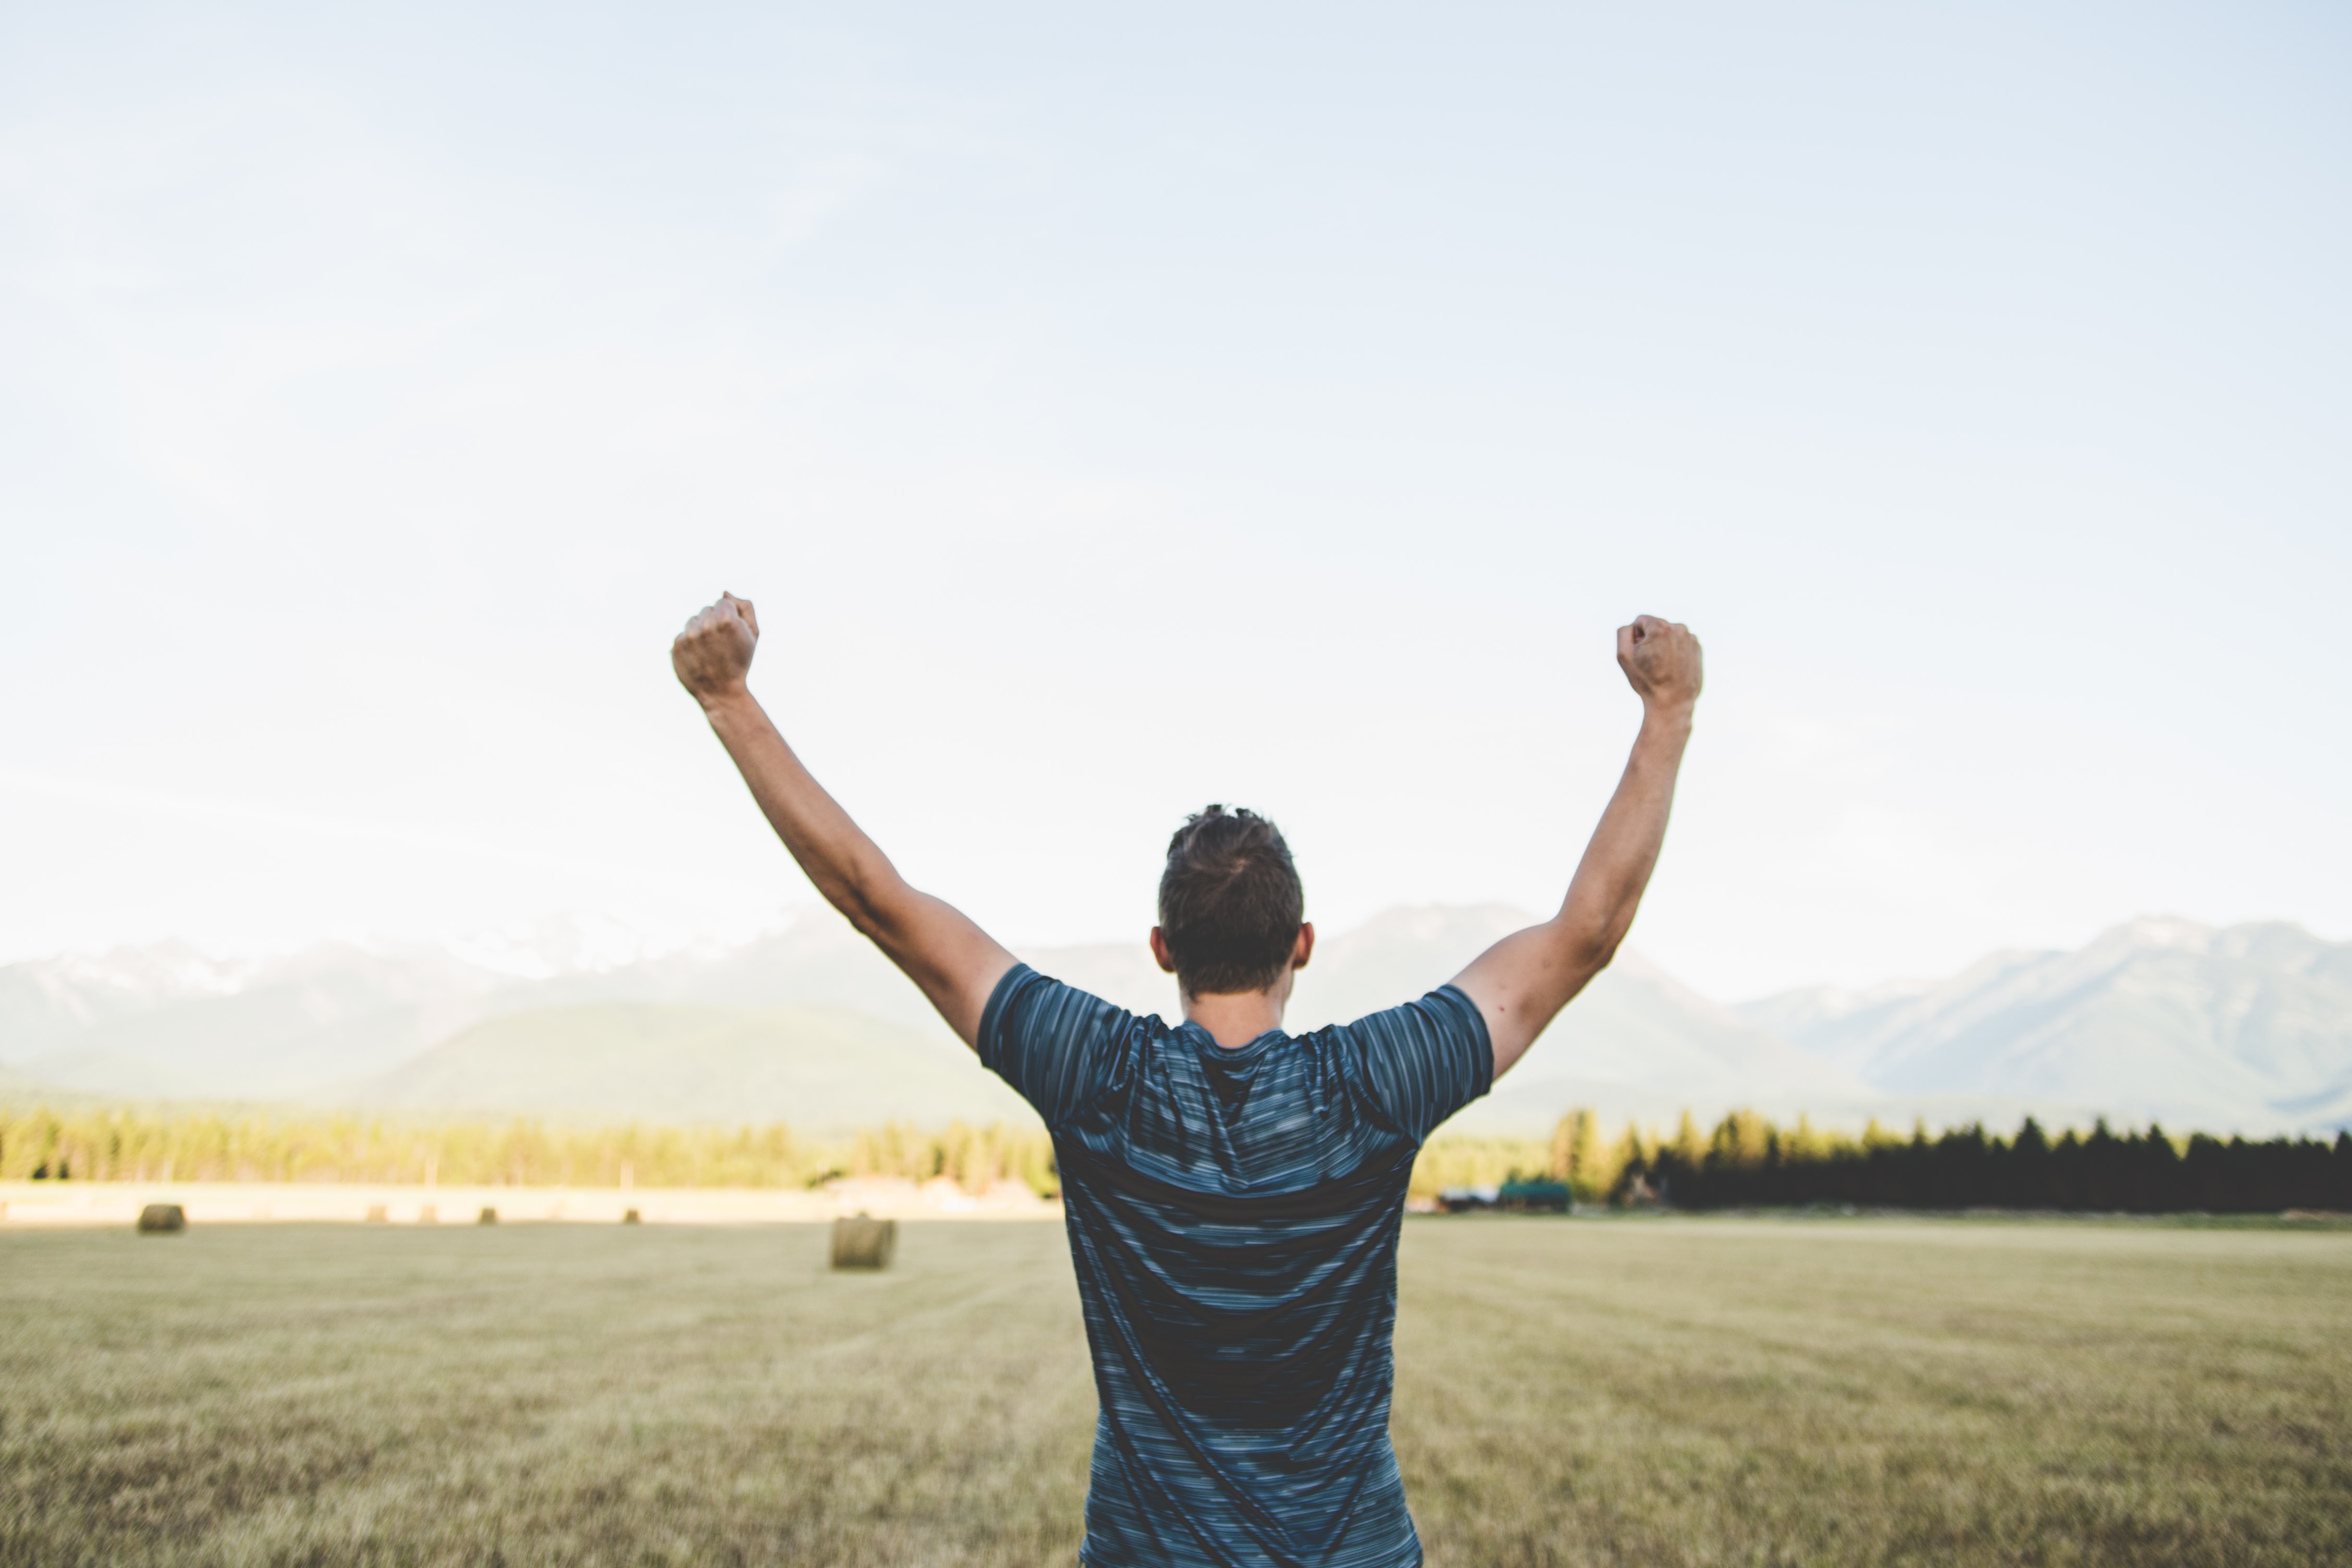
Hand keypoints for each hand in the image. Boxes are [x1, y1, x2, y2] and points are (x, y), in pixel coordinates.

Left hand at [672, 593, 759, 707]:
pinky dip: (691, 642)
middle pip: (708, 609)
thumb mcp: (753, 634)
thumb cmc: (740, 662)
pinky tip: (699, 656)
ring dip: (701, 630)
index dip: (731, 617)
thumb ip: (745, 607)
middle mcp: (705, 625)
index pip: (724, 602)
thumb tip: (724, 592)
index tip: (732, 633)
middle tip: (721, 644)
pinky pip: (684, 633)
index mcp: (727, 619)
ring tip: (710, 650)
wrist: (721, 692)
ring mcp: (689, 635)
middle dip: (715, 621)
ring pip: (694, 620)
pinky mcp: (676, 645)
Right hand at [1616, 615, 1701, 716]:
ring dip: (1663, 645)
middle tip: (1651, 663)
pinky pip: (1680, 643)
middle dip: (1651, 640)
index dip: (1636, 638)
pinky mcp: (1698, 648)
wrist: (1672, 703)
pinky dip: (1675, 651)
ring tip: (1663, 666)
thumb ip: (1623, 632)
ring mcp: (1691, 638)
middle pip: (1656, 626)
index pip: (1641, 621)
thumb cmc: (1647, 681)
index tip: (1641, 655)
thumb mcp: (1624, 656)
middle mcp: (1679, 628)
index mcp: (1661, 628)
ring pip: (1669, 634)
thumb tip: (1634, 626)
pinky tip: (1673, 668)